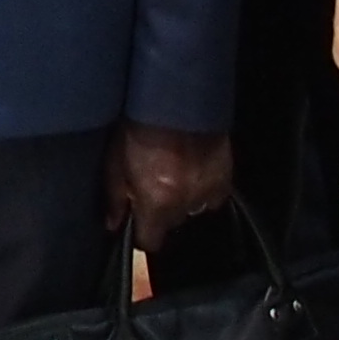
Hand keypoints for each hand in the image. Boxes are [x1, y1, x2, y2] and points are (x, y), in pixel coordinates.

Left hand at [106, 120, 230, 248]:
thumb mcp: (115, 162)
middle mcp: (185, 203)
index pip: (150, 242)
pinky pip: (214, 196)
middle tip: (153, 188)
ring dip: (183, 200)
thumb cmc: (140, 126)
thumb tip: (113, 224)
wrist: (176, 98)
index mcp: (156, 203)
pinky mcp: (225, 177)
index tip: (139, 225)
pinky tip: (193, 171)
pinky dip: (204, 189)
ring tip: (174, 175)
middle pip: (172, 224)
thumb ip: (114, 198)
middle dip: (162, 212)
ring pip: (193, 210)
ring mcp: (208, 191)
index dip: (143, 235)